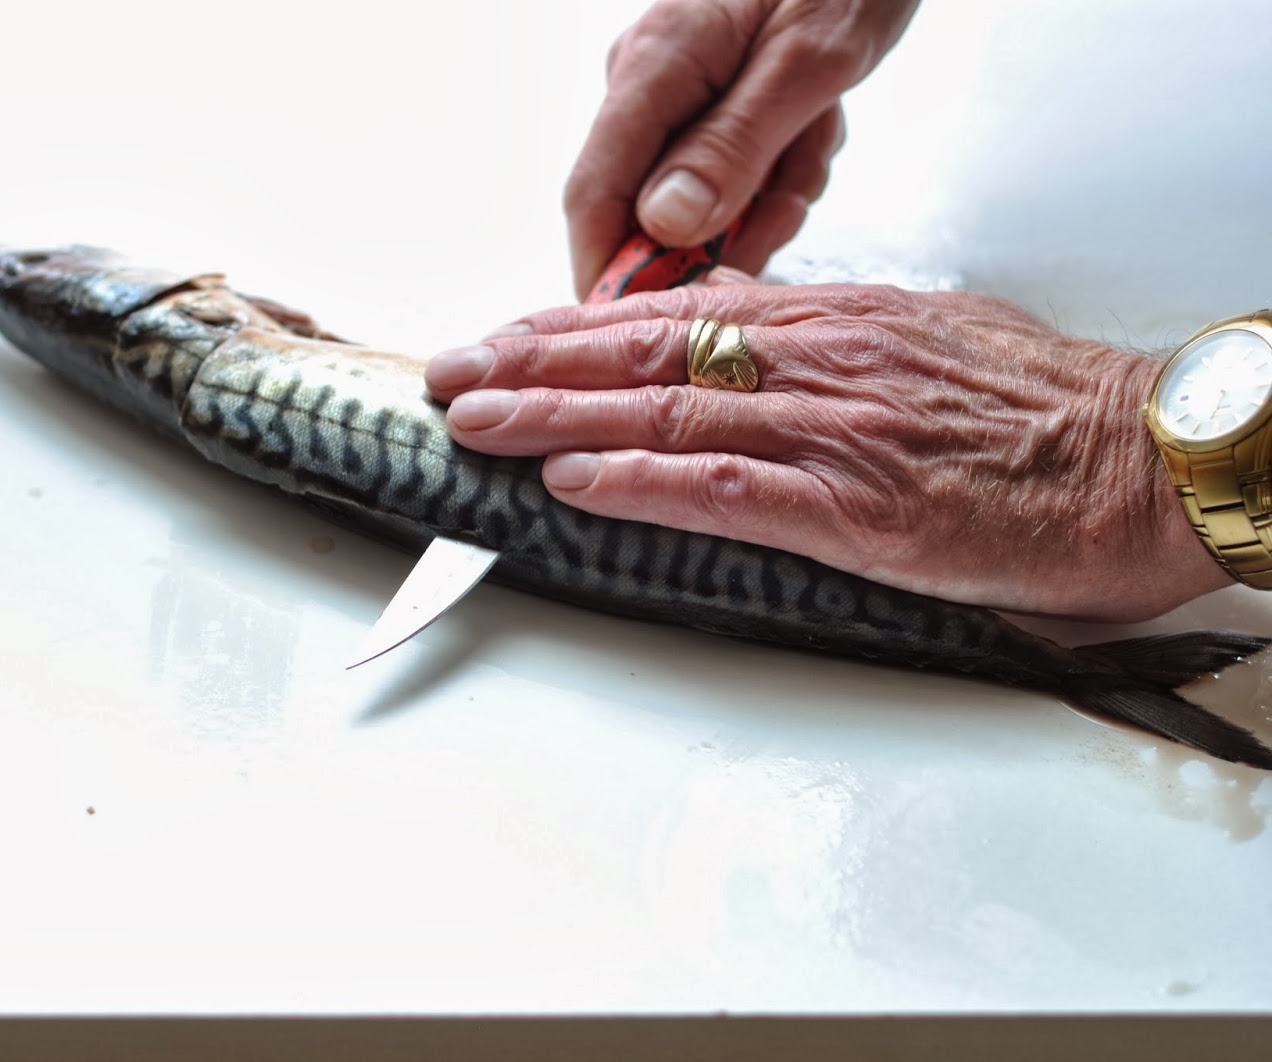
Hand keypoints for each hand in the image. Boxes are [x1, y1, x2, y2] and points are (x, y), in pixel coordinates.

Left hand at [425, 284, 1231, 621]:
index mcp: (829, 321)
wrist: (1136, 460)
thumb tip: (743, 347)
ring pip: (665, 408)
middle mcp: (815, 360)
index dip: (572, 325)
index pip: (672, 311)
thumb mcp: (918, 341)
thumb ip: (824, 346)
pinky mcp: (857, 504)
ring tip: (477, 422)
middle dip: (532, 361)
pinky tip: (576, 479)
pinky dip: (641, 478)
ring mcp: (831, 428)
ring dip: (556, 416)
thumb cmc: (1036, 409)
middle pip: (644, 350)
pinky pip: (726, 485)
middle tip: (452, 374)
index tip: (506, 335)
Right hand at [567, 0, 918, 297]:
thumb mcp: (809, 63)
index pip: (593, 195)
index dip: (607, 275)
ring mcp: (673, 89)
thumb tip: (662, 227)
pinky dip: (780, 165)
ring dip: (769, 190)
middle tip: (793, 195)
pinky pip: (730, 168)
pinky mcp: (706, 97)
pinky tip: (814, 124)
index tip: (638, 335)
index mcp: (654, 65)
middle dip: (728, 224)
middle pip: (649, 207)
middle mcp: (646, 79)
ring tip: (816, 137)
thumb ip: (733, 148)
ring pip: (701, 194)